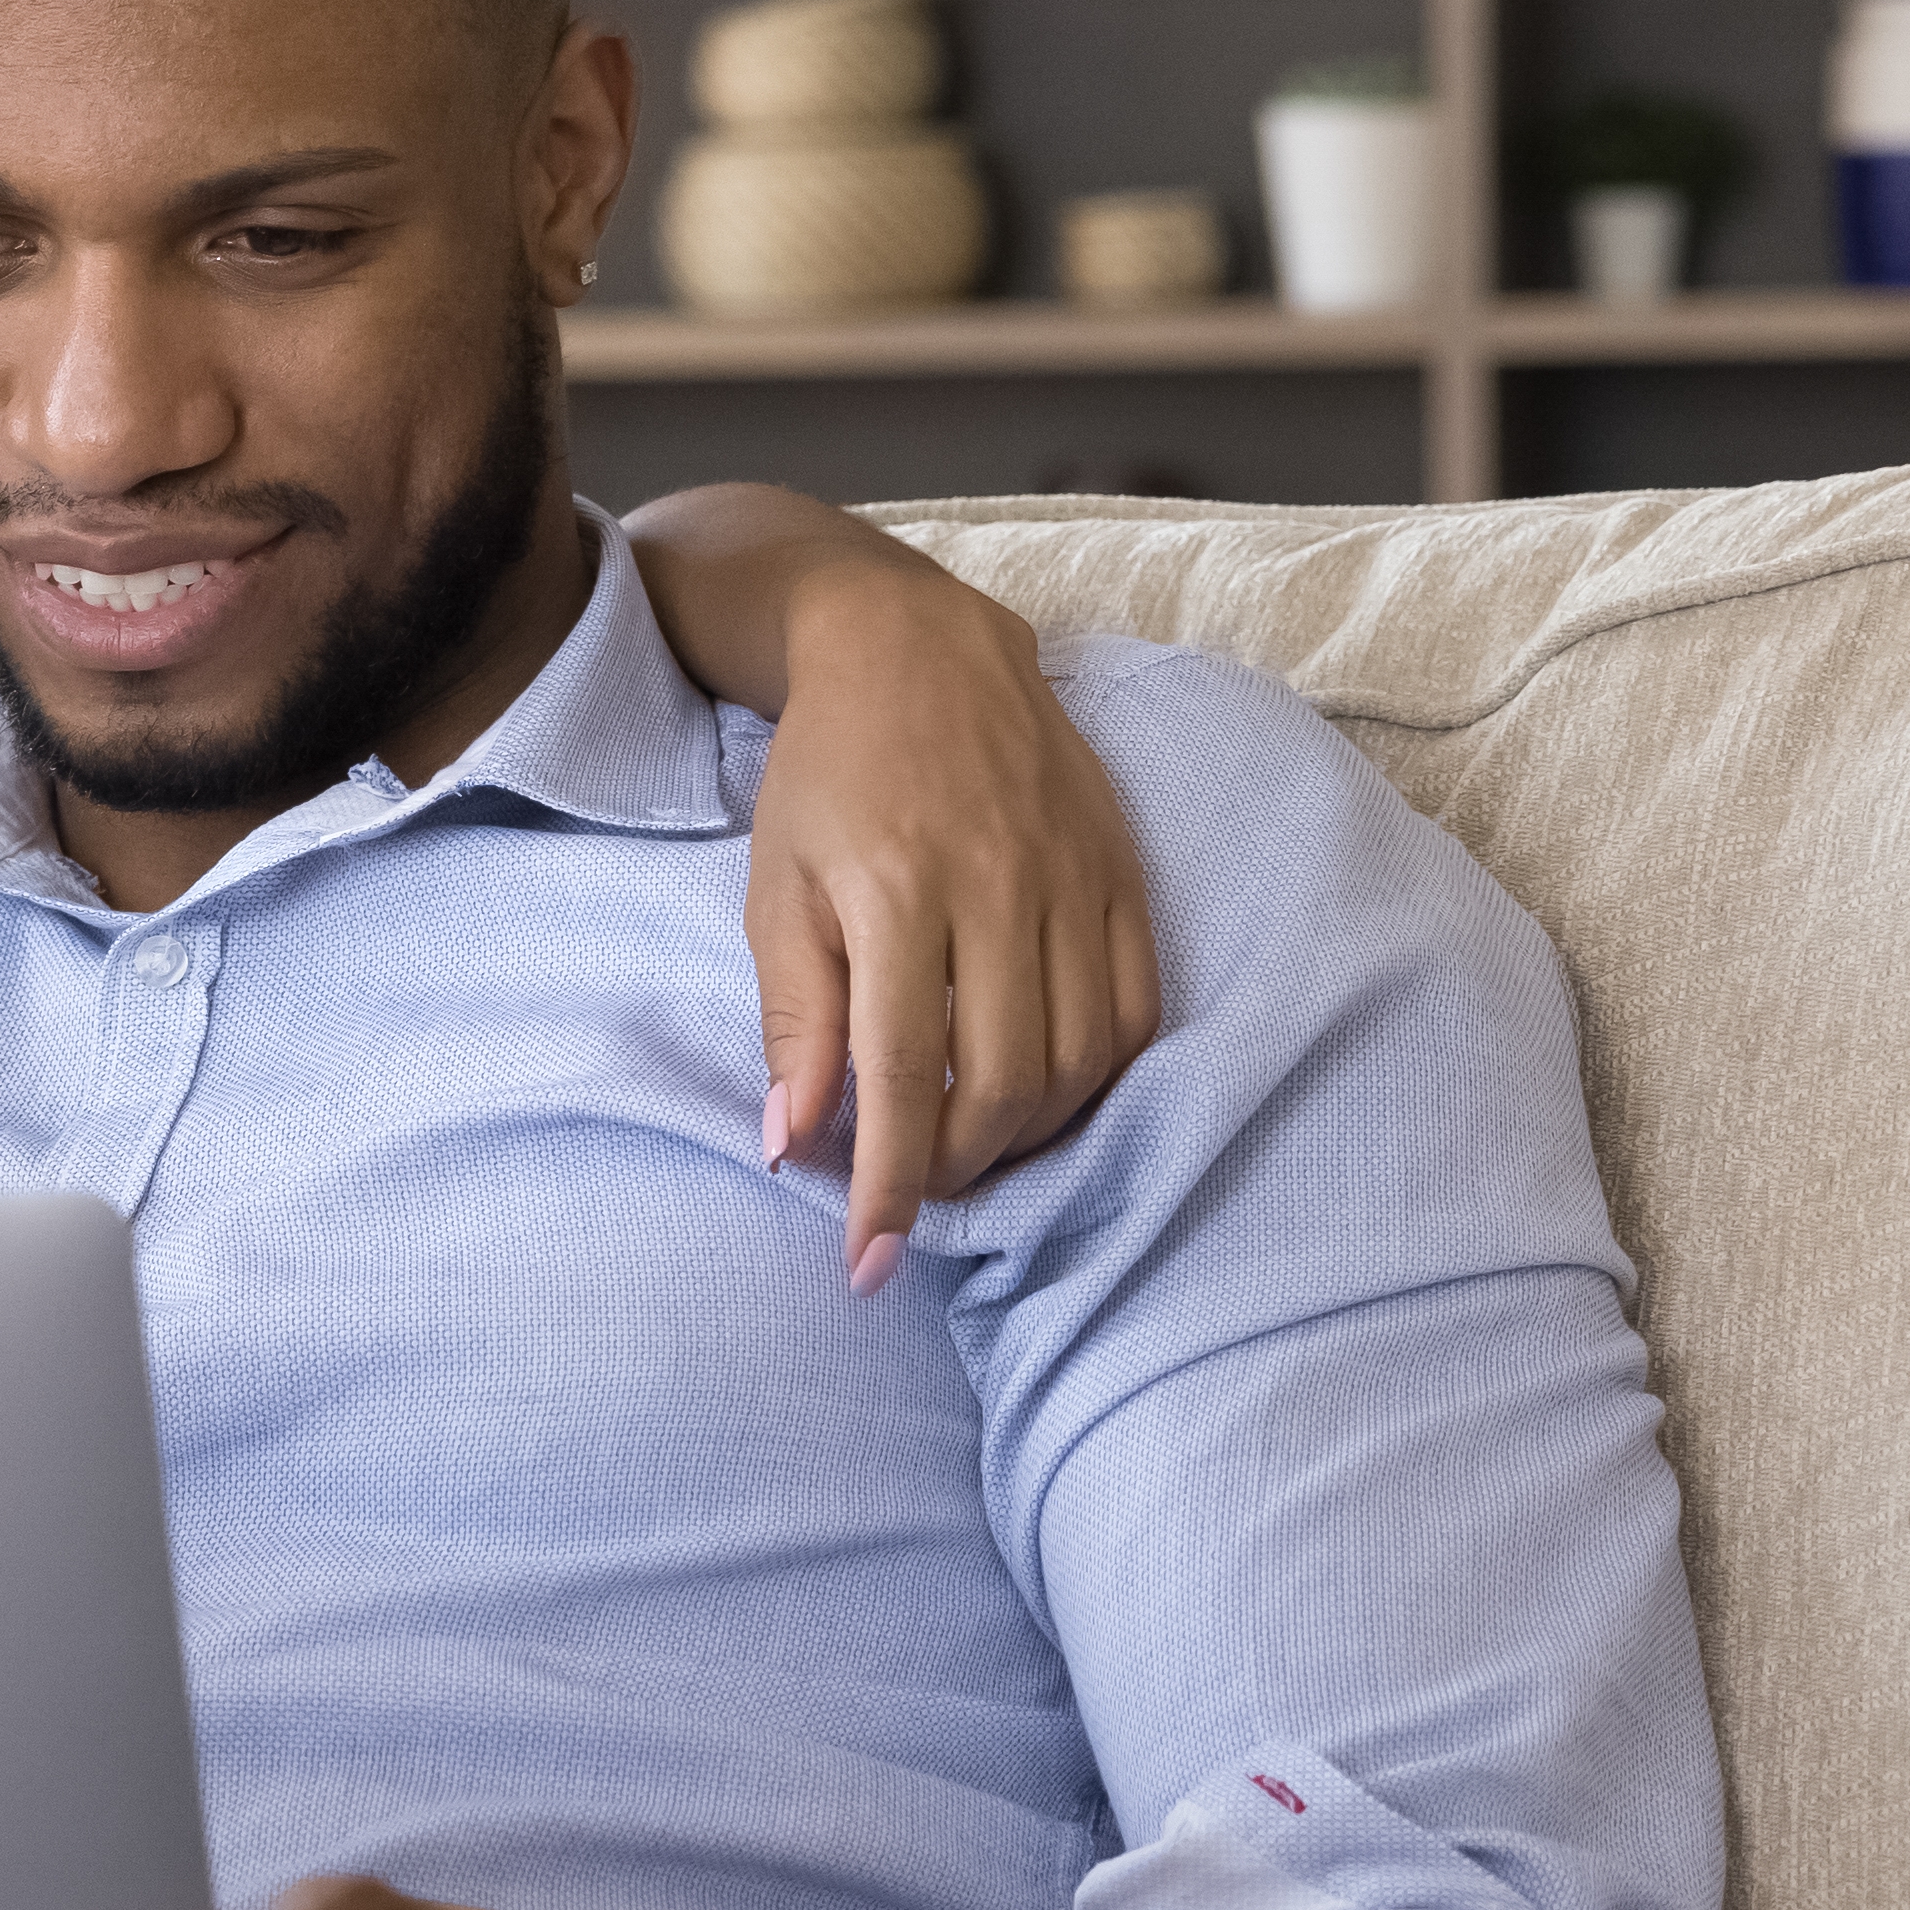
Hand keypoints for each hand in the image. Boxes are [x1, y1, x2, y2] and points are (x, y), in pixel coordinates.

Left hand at [739, 572, 1155, 1285]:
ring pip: (1080, 1059)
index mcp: (896, 892)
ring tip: (975, 1148)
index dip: (888, 1187)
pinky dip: (1097, 1077)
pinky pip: (1135, 1008)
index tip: (868, 1261)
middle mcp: (998, 887)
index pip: (900, 1079)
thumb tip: (792, 1146)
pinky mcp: (1122, 871)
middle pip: (1003, 1085)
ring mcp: (1073, 878)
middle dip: (959, 1169)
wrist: (915, 648)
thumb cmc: (827, 777)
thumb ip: (794, 1022)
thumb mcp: (775, 891)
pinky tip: (1048, 1093)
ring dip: (1030, 1135)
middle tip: (918, 1190)